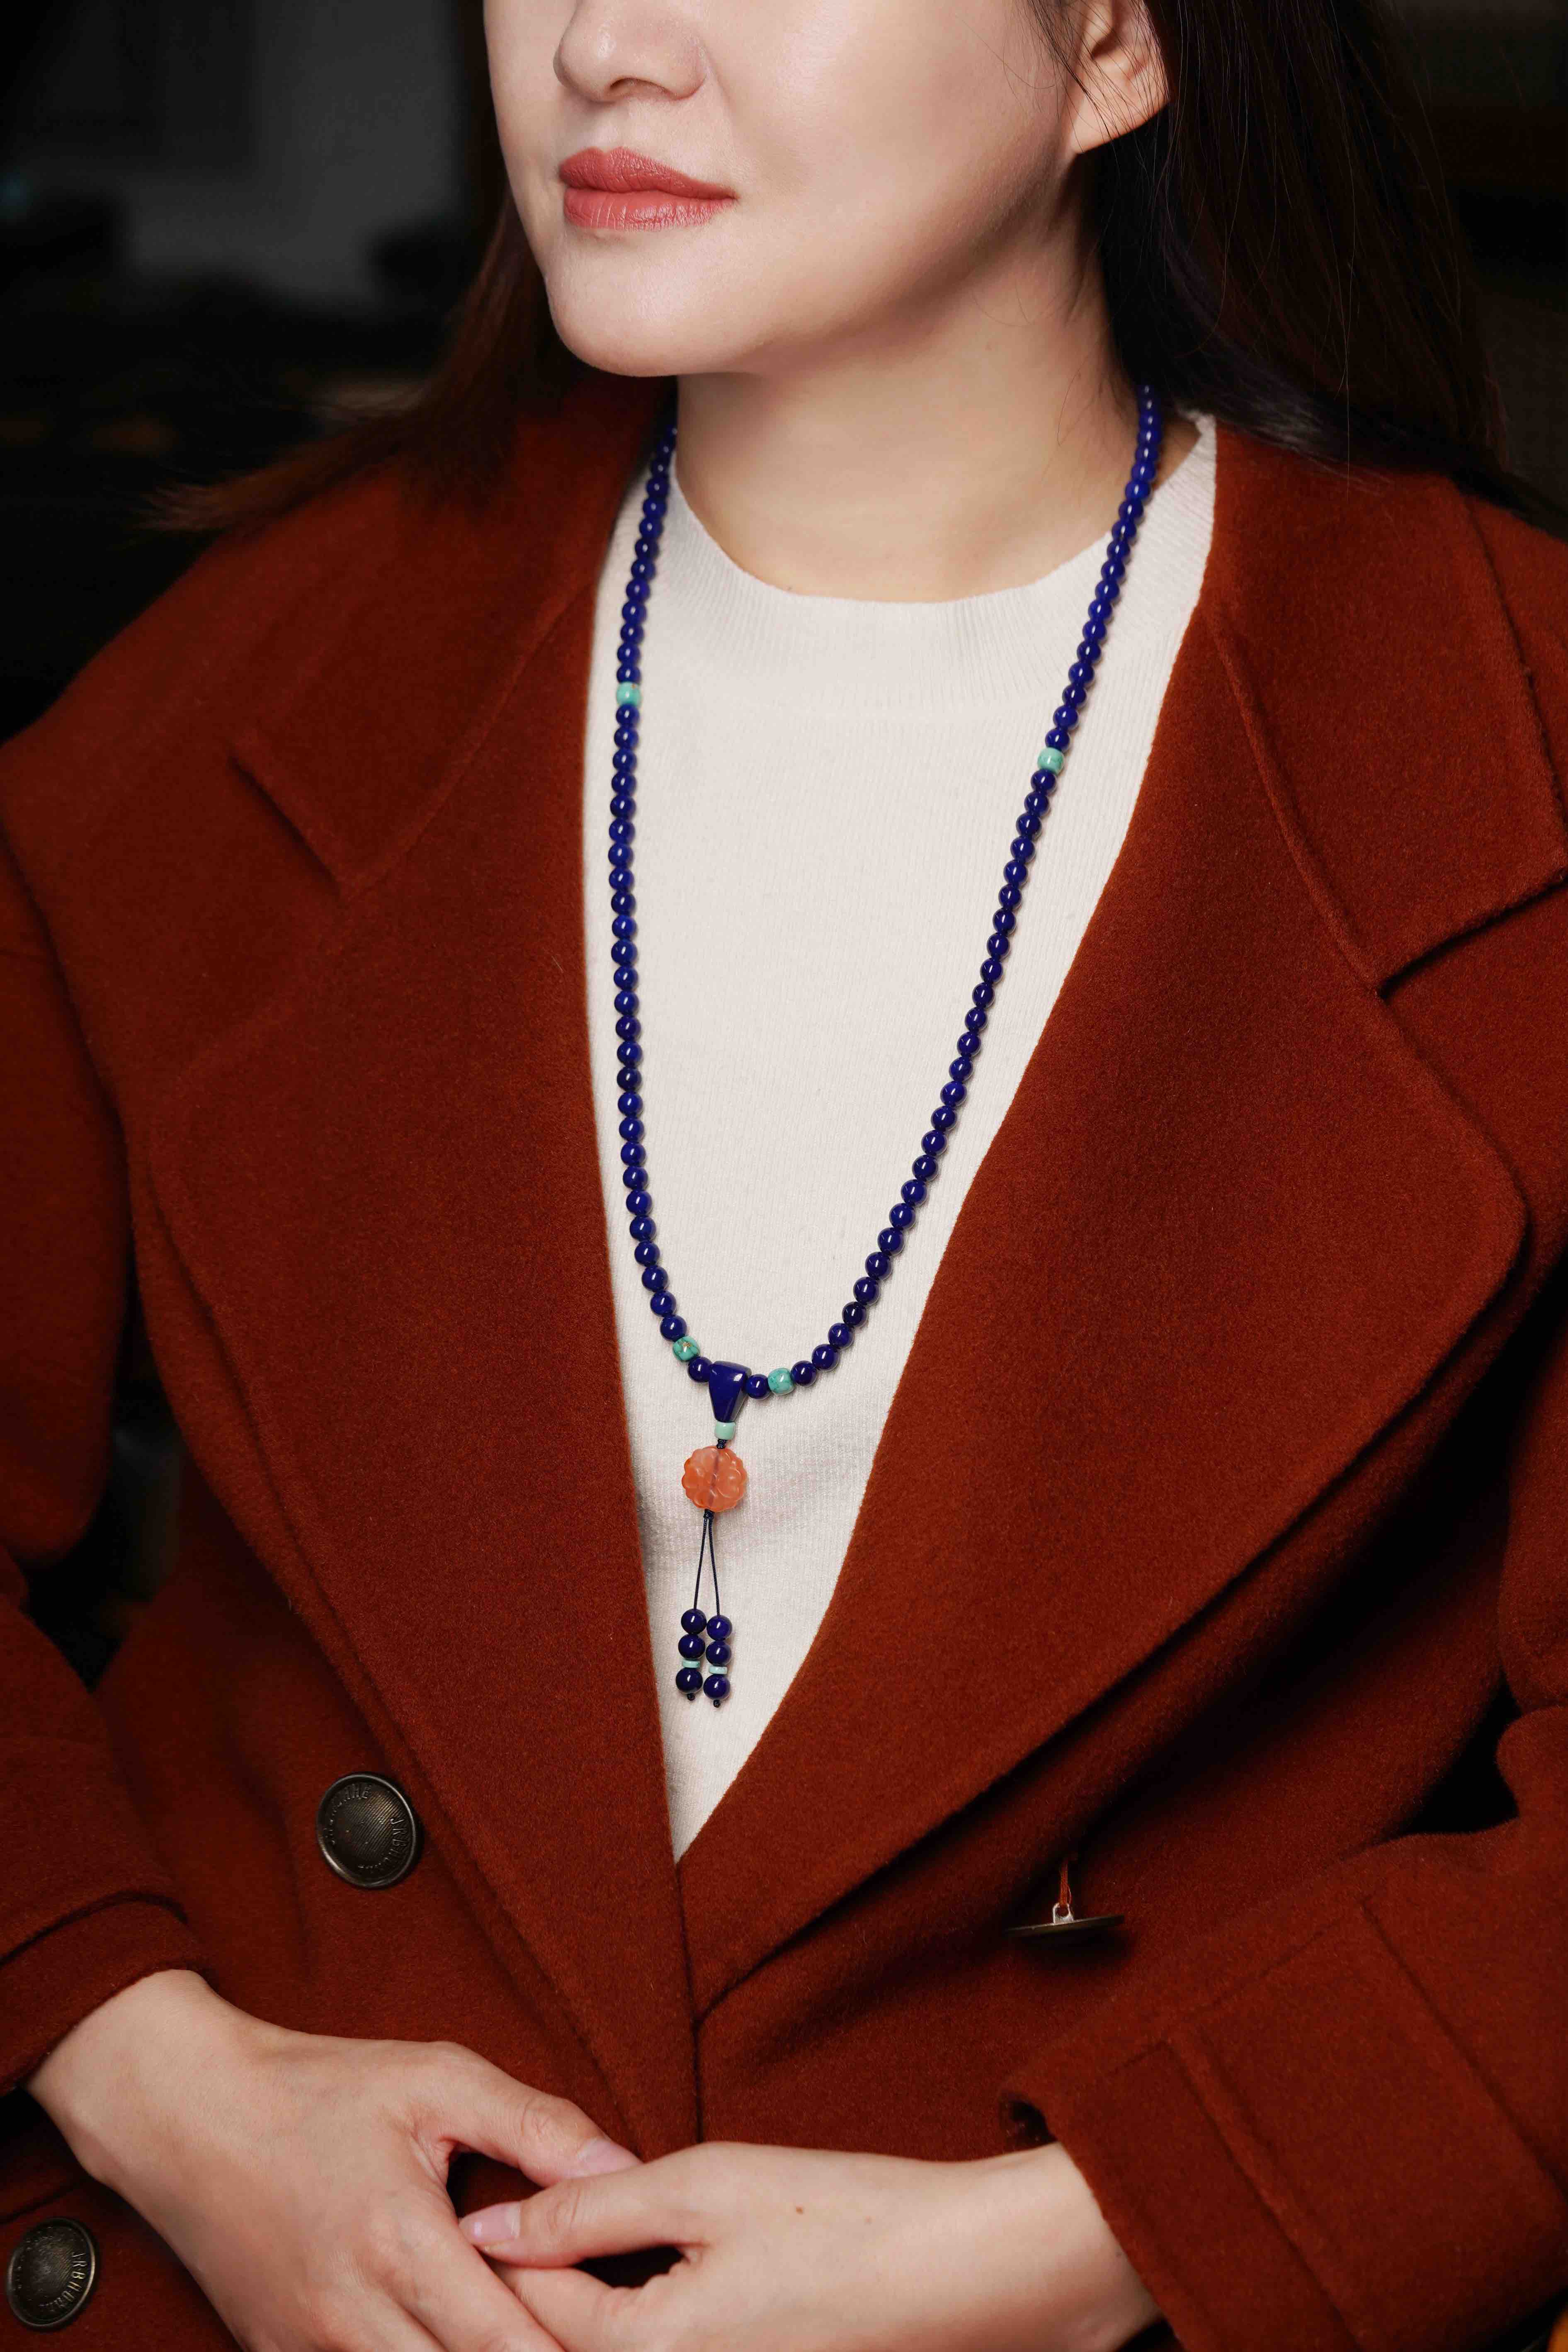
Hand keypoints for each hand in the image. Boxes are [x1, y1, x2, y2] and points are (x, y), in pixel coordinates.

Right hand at [27, 1966, 640, 2351]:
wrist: (187, 2116)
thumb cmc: (318, 2088)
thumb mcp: (436, 2078)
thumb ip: (537, 2125)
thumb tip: (626, 2167)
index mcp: (400, 2242)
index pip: (508, 2343)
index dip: (569, 2348)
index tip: (617, 2335)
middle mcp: (353, 2314)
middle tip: (582, 2332)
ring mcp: (313, 2348)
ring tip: (521, 2331)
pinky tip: (451, 2335)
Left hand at [459, 2136, 1160, 2351]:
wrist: (965, 2272)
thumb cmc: (844, 2215)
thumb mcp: (707, 2184)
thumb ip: (592, 2205)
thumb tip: (493, 2220)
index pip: (531, 2307)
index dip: (507, 2241)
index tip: (493, 2192)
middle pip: (565, 2346)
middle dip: (543, 2284)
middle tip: (536, 2215)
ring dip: (589, 2307)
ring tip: (591, 2241)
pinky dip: (641, 2323)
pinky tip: (661, 2273)